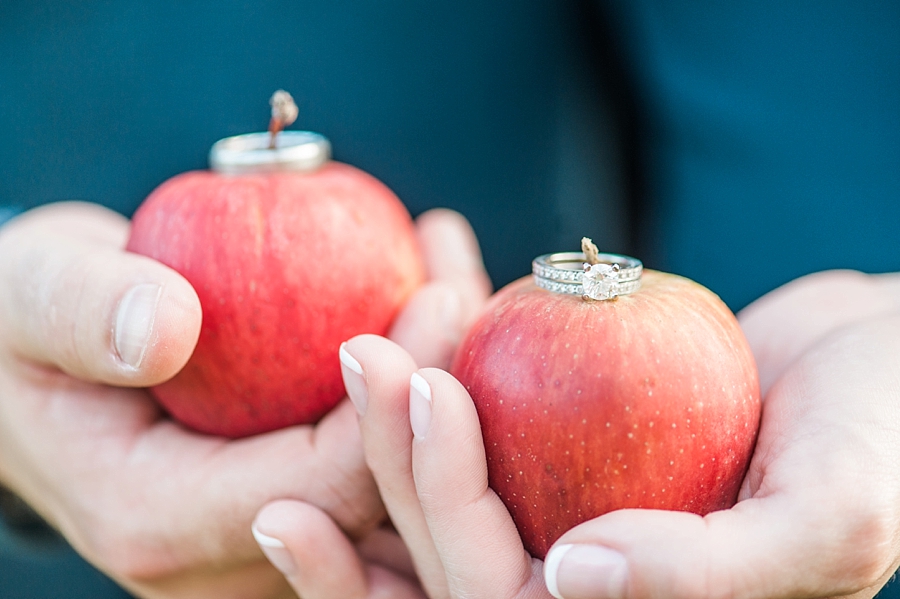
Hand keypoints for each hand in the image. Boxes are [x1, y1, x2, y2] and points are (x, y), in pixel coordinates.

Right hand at [0, 202, 487, 598]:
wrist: (33, 370)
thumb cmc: (27, 329)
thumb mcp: (29, 296)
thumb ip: (83, 309)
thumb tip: (167, 326)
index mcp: (161, 521)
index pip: (321, 482)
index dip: (397, 394)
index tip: (438, 292)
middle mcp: (230, 555)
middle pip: (380, 492)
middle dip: (443, 387)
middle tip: (467, 282)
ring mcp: (272, 540)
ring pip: (395, 480)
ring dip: (441, 377)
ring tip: (458, 272)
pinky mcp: (297, 504)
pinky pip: (378, 454)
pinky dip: (415, 379)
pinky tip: (433, 288)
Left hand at [335, 269, 899, 598]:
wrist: (881, 358)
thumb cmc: (879, 440)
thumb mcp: (828, 516)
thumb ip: (713, 574)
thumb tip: (570, 578)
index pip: (506, 598)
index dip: (446, 510)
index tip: (425, 391)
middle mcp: (588, 587)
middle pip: (457, 546)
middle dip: (396, 459)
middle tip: (365, 354)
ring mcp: (574, 521)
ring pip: (454, 493)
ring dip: (396, 426)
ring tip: (362, 344)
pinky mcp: (569, 461)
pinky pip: (490, 433)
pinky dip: (446, 385)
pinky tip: (410, 325)